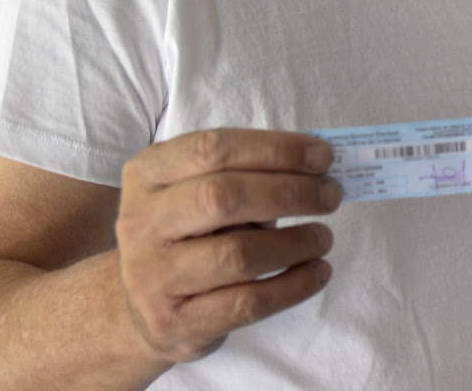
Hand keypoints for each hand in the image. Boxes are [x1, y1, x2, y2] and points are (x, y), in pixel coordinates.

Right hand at [114, 128, 341, 364]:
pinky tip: (317, 272)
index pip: (213, 149)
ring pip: (237, 254)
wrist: (140, 306)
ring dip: (295, 243)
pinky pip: (246, 303)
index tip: (322, 156)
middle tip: (330, 195)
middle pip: (222, 197)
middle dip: (289, 192)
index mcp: (147, 173)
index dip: (275, 149)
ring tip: (324, 237)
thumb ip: (247, 173)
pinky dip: (293, 285)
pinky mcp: (175, 322)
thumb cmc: (188, 231)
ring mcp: (152, 276)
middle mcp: (140, 222)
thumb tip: (317, 166)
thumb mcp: (198, 189)